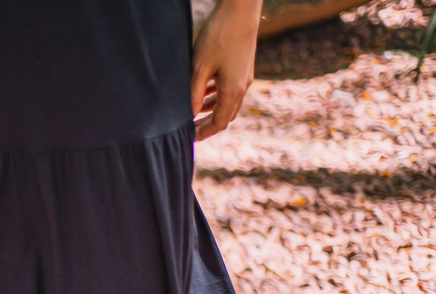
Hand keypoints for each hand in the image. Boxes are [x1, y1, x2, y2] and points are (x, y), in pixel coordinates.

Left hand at [191, 0, 260, 140]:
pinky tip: (204, 91)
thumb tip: (190, 115)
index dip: (205, 132)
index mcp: (233, 91)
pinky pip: (230, 88)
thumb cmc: (218, 37)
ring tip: (193, 112)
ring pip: (228, 101)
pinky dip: (217, 94)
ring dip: (212, 108)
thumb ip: (194, 94)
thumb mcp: (199, 68)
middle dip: (208, 123)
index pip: (220, 122)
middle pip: (226, 115)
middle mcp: (242, 86)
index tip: (191, 138)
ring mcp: (245, 76)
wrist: (241, 11)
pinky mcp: (243, 66)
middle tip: (190, 128)